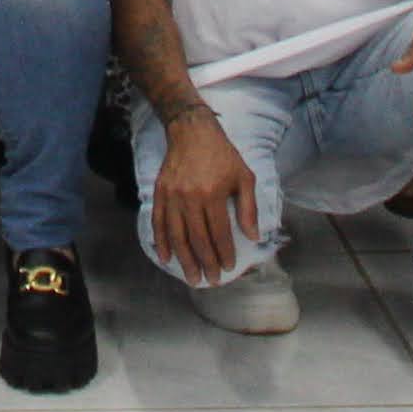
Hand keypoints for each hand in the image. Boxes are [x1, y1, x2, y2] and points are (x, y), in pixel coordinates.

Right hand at [149, 105, 258, 283]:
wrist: (192, 130)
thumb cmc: (222, 154)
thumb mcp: (244, 176)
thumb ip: (248, 208)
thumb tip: (254, 237)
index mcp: (213, 193)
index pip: (219, 232)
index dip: (225, 253)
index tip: (229, 268)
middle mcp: (190, 196)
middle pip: (198, 239)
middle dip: (206, 263)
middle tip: (211, 281)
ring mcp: (172, 195)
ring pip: (177, 235)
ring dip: (185, 259)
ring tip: (192, 277)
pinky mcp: (160, 192)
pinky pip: (159, 222)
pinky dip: (161, 241)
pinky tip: (166, 257)